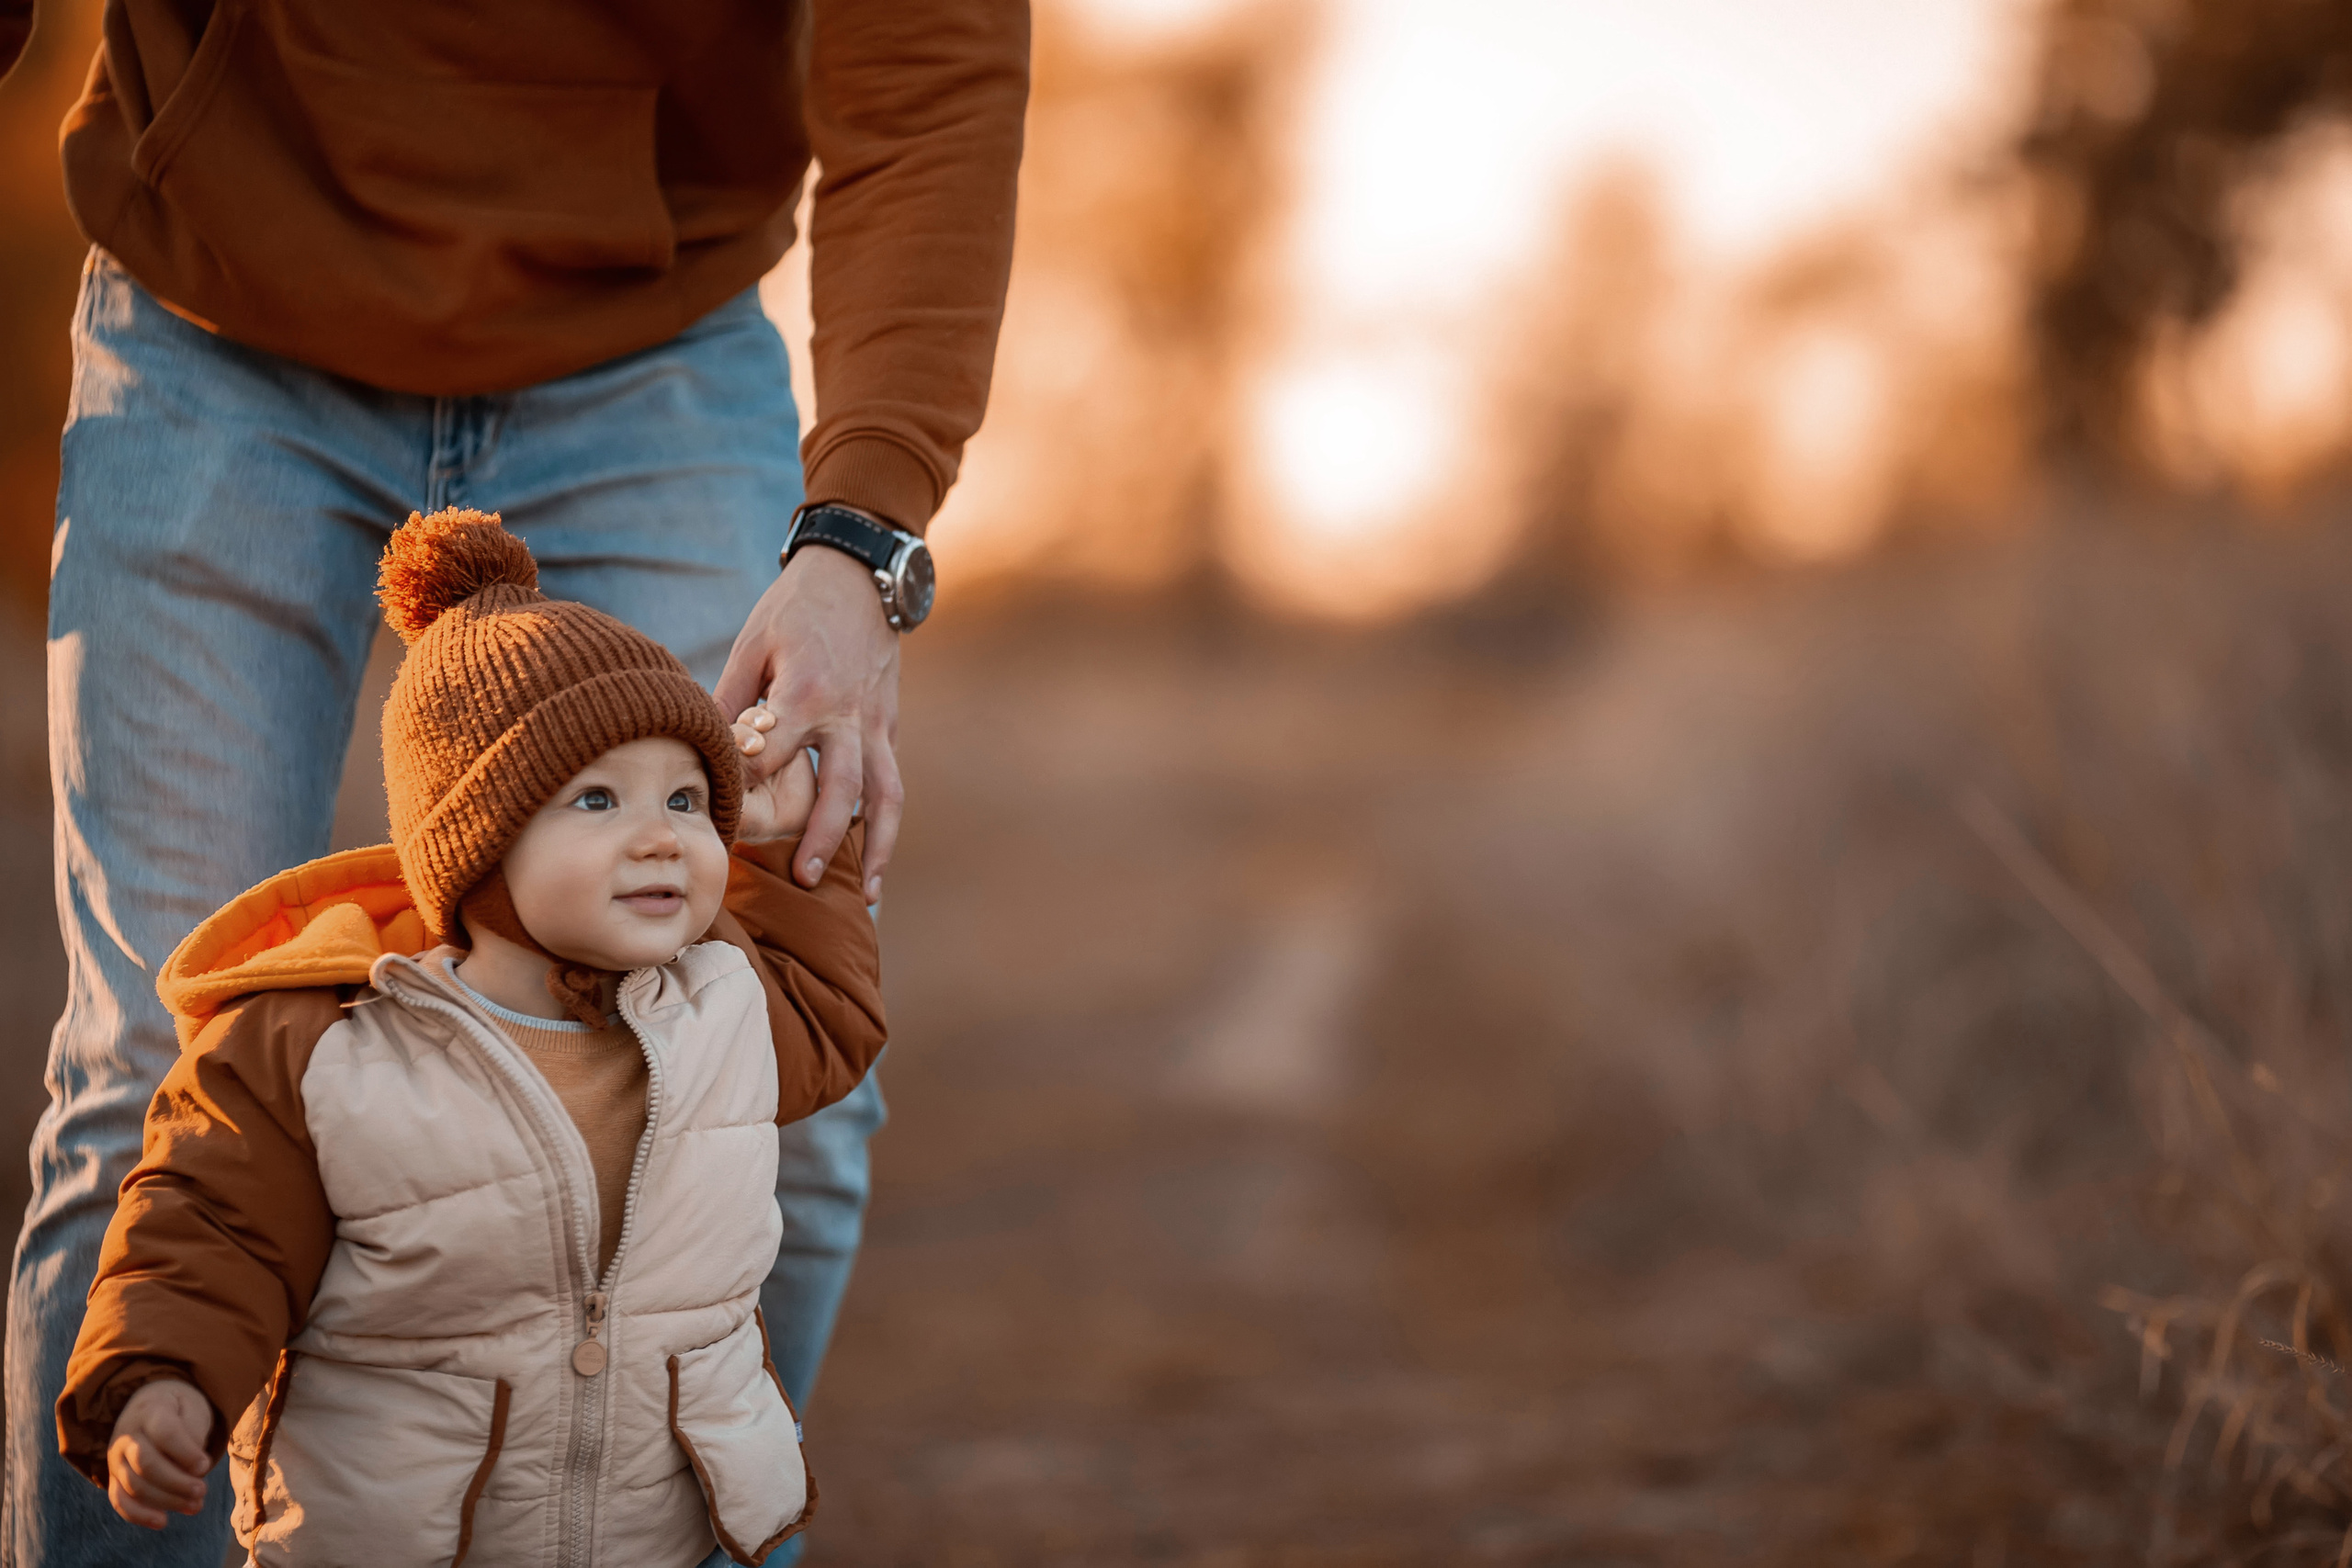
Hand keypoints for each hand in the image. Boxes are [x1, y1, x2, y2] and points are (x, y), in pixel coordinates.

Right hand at [107, 1378, 213, 1528]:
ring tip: (196, 1506)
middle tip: (202, 1491)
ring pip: (134, 1485)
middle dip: (176, 1482)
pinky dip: (138, 1515)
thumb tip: (192, 1470)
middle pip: (146, 1464)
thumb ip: (193, 1433)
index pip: (164, 1433)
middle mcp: (127, 1435)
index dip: (185, 1453)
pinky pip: (119, 1500)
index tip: (205, 1465)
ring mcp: (116, 1458)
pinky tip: (162, 1522)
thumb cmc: (179, 1409)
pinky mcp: (114, 1478)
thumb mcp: (192, 1408)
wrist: (151, 1405)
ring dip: (166, 1500)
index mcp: (150, 1410)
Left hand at [715, 543, 901, 903]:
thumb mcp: (753, 644)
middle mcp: (848, 715)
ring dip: (877, 847)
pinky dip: (885, 823)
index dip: (743, 792)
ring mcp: (876, 723)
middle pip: (840, 790)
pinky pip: (891, 781)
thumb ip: (730, 701)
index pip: (771, 758)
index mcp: (807, 693)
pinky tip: (875, 858)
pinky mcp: (889, 725)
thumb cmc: (796, 608)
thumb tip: (703, 751)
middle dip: (821, 838)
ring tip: (869, 894)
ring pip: (885, 795)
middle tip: (803, 881)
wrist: (860, 575)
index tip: (721, 825)